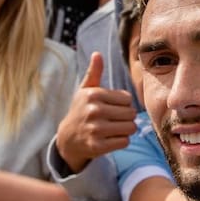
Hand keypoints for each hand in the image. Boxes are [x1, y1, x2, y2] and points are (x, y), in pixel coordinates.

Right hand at [55, 51, 136, 173]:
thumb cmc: (81, 110)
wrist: (68, 137)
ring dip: (125, 130)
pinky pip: (125, 142)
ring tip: (113, 129)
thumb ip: (94, 72)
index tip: (111, 107)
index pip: (128, 99)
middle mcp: (94, 111)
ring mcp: (95, 129)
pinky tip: (110, 138)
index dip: (123, 104)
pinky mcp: (98, 146)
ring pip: (131, 128)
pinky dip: (121, 141)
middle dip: (126, 117)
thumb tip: (97, 54)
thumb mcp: (85, 90)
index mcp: (93, 94)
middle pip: (131, 113)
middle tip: (114, 120)